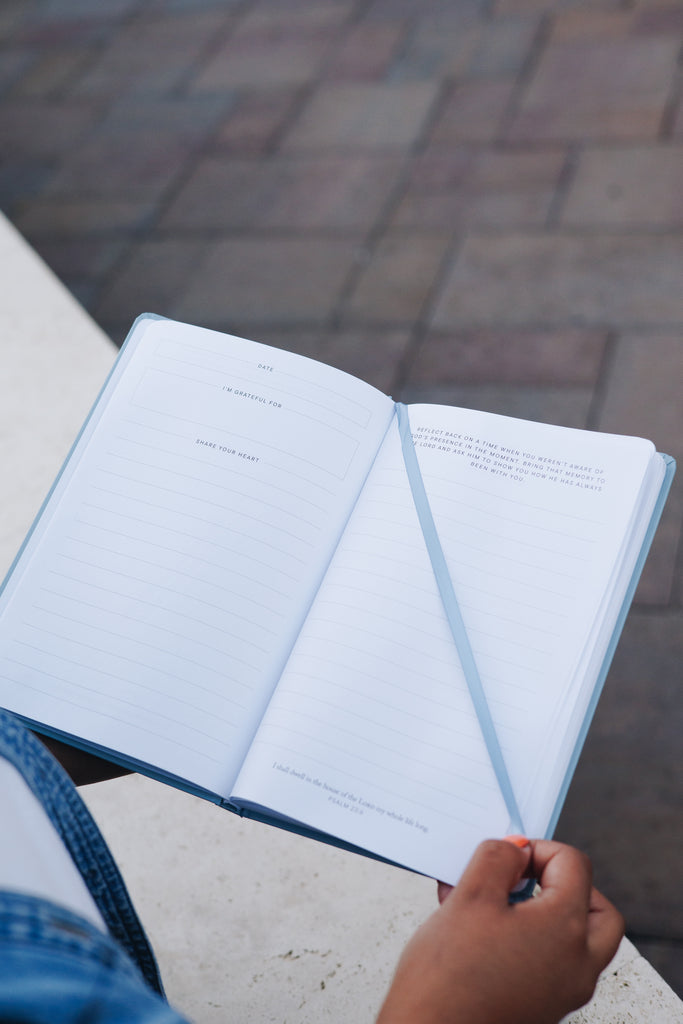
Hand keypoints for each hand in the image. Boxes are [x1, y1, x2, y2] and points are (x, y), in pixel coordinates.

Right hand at [376, 838, 623, 1023]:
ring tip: (502, 903)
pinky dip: (536, 939)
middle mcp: (577, 963)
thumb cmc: (447, 977)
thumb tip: (515, 848)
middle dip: (563, 882)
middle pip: (596, 908)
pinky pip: (556, 962)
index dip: (536, 848)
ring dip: (550, 911)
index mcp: (566, 929)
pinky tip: (487, 932)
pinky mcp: (544, 1007)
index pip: (574, 864)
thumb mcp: (469, 895)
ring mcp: (564, 991)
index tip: (505, 856)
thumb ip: (498, 858)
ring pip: (580, 938)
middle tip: (526, 876)